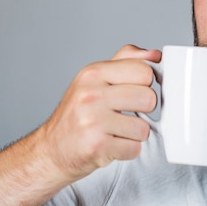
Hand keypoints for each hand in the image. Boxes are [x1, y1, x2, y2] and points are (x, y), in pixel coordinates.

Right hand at [38, 44, 160, 181]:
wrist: (51, 149)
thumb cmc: (79, 113)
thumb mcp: (96, 78)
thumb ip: (127, 61)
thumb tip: (155, 55)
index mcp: (93, 73)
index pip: (144, 70)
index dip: (145, 84)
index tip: (134, 91)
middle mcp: (90, 94)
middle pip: (148, 98)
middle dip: (144, 110)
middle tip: (126, 114)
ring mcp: (92, 121)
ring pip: (144, 127)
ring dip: (135, 134)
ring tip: (117, 131)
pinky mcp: (96, 146)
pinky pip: (134, 148)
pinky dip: (128, 150)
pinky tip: (112, 145)